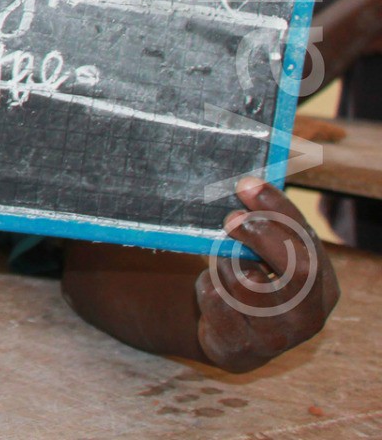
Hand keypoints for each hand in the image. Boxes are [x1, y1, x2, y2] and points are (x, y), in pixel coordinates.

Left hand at [195, 176, 339, 371]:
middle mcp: (310, 315)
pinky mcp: (243, 348)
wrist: (232, 337)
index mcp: (324, 286)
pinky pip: (216, 301)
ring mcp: (279, 337)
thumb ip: (270, 231)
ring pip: (247, 282)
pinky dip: (207, 286)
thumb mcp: (271, 260)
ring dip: (224, 263)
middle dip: (261, 234)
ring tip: (221, 263)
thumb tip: (248, 185)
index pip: (308, 241)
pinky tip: (213, 290)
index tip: (246, 184)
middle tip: (230, 218)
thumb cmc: (255, 283)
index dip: (277, 210)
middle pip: (297, 267)